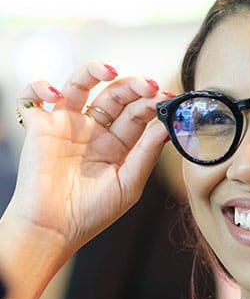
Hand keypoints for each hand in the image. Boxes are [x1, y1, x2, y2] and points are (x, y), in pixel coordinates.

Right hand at [0, 60, 171, 298]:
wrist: (54, 229)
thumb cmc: (92, 212)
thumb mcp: (129, 184)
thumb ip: (146, 154)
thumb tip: (167, 128)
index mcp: (118, 142)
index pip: (137, 113)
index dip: (152, 103)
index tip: (168, 98)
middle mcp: (94, 129)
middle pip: (114, 94)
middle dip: (133, 85)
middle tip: (149, 85)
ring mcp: (67, 124)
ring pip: (79, 84)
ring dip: (94, 70)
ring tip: (110, 70)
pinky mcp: (40, 126)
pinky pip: (33, 97)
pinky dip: (39, 87)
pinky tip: (55, 93)